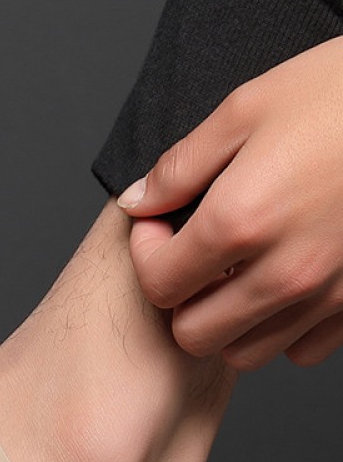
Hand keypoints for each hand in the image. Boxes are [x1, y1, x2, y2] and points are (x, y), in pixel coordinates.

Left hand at [117, 35, 342, 369]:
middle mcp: (284, 272)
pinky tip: (284, 283)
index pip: (158, 285)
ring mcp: (328, 295)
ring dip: (228, 321)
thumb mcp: (248, 108)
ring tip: (238, 272)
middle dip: (182, 300)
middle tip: (194, 257)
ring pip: (244, 352)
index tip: (163, 227)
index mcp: (241, 221)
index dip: (147, 255)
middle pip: (194, 335)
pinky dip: (283, 327)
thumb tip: (137, 202)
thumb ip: (180, 167)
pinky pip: (302, 349)